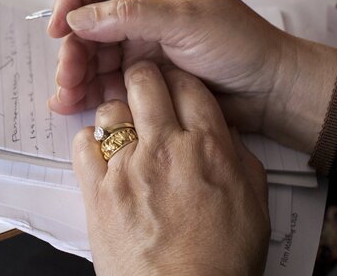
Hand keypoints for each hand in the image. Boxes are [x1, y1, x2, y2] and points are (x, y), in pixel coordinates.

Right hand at [48, 0, 336, 151]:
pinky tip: (72, 105)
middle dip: (73, 48)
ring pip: (92, 55)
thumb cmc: (241, 46)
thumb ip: (131, 16)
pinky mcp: (141, 78)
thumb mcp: (187, 21)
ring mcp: (140, 45)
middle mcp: (143, 11)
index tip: (60, 27)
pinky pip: (103, 82)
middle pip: (88, 22)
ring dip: (74, 74)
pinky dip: (85, 93)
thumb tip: (81, 18)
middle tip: (68, 74)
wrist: (269, 92)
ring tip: (67, 96)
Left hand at [73, 62, 268, 274]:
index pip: (188, 85)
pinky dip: (90, 142)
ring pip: (110, 110)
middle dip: (143, 79)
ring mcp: (127, 169)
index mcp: (209, 148)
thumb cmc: (221, 262)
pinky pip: (82, 145)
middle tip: (144, 91)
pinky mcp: (98, 192)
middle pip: (144, 82)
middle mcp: (166, 150)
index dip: (179, 80)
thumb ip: (239, 159)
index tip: (174, 86)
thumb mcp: (253, 203)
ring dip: (117, 114)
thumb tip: (224, 134)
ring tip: (124, 131)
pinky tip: (103, 154)